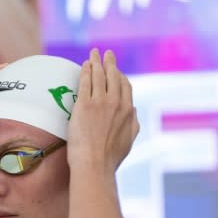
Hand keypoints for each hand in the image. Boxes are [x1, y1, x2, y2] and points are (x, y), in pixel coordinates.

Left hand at [66, 49, 139, 173]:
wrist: (94, 164)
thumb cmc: (109, 157)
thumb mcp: (129, 140)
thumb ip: (132, 122)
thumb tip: (133, 110)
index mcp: (128, 111)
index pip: (126, 86)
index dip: (120, 75)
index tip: (115, 70)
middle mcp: (116, 103)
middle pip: (113, 76)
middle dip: (109, 63)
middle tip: (106, 53)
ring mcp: (100, 103)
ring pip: (98, 76)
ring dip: (96, 62)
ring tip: (94, 54)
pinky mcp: (84, 105)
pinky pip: (85, 82)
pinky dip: (85, 71)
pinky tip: (84, 64)